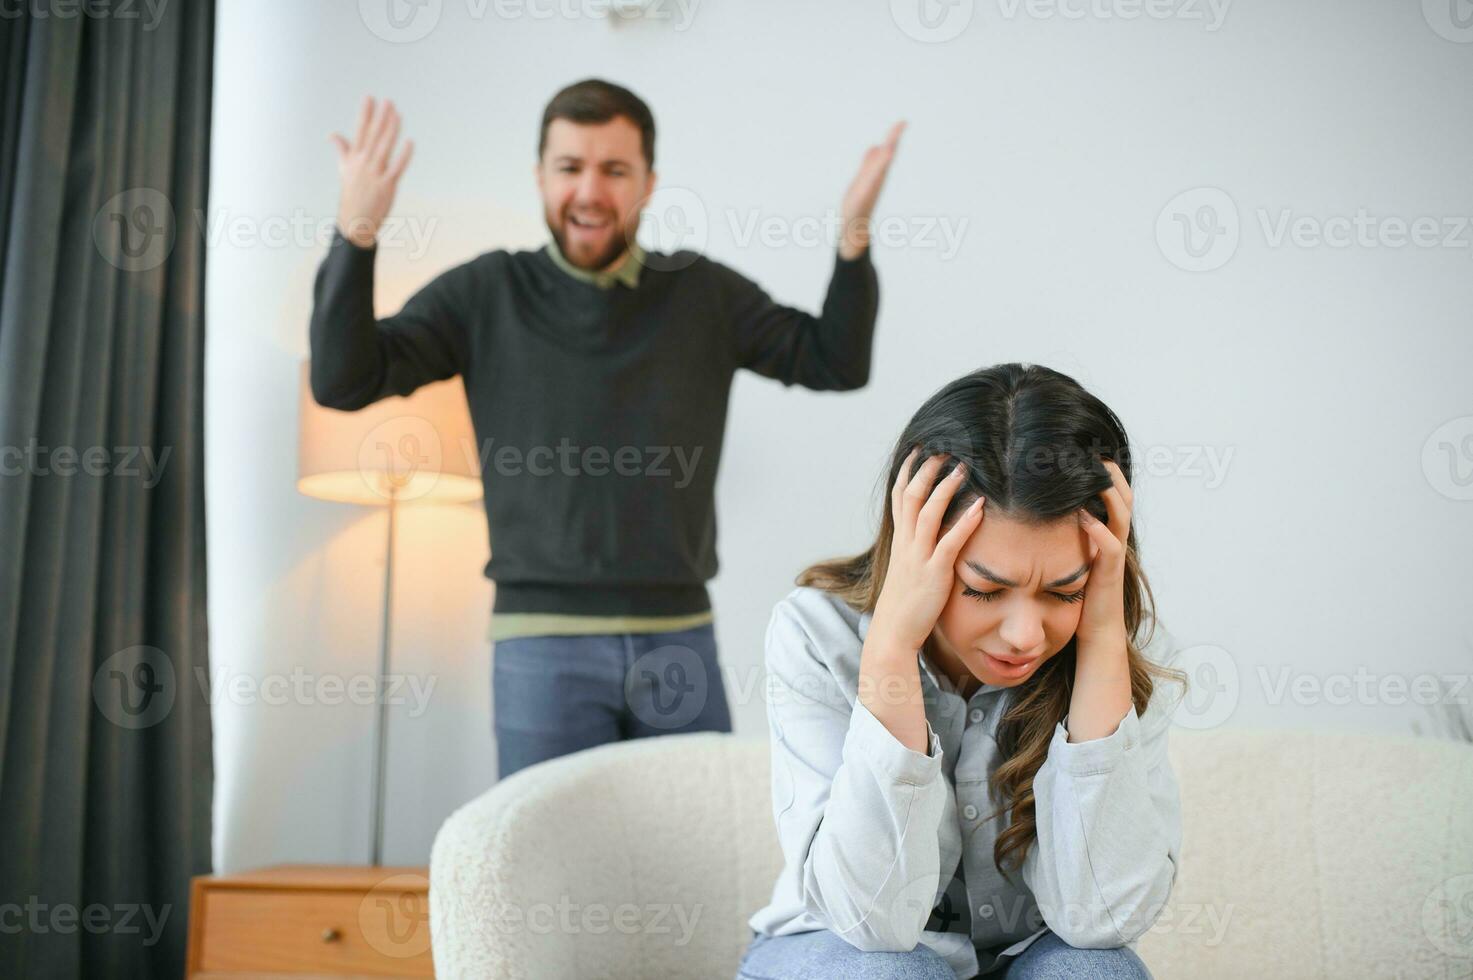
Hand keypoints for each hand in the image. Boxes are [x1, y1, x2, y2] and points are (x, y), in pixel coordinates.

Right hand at [329, 96, 413, 248]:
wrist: (354, 221)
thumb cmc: (351, 194)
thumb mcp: (344, 170)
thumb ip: (342, 150)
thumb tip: (332, 135)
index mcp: (354, 158)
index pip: (360, 131)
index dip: (365, 114)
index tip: (369, 97)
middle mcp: (363, 164)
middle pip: (373, 136)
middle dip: (380, 117)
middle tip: (388, 100)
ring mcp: (375, 174)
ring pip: (384, 147)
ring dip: (391, 130)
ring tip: (398, 114)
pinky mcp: (386, 185)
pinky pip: (397, 167)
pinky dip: (403, 155)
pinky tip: (410, 142)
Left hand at [838, 121, 904, 259]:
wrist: (852, 228)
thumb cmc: (858, 204)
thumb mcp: (863, 178)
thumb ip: (869, 162)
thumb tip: (875, 146)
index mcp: (877, 174)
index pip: (887, 151)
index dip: (894, 136)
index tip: (903, 121)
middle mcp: (876, 180)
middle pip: (886, 158)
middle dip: (893, 141)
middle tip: (902, 124)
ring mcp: (869, 189)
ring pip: (879, 170)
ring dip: (885, 157)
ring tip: (890, 143)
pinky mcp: (860, 199)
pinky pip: (867, 187)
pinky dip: (872, 177)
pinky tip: (873, 175)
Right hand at [871, 447, 985, 650]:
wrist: (893, 634)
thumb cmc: (904, 605)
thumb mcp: (907, 571)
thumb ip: (916, 551)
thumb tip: (931, 537)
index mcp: (899, 542)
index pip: (899, 497)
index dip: (908, 472)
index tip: (919, 451)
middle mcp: (905, 544)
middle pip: (911, 496)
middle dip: (926, 470)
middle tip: (943, 449)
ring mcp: (918, 558)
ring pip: (927, 512)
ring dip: (945, 488)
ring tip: (962, 468)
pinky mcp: (933, 574)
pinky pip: (949, 542)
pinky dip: (964, 522)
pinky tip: (979, 506)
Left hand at [1074, 459, 1132, 662]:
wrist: (1095, 630)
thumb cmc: (1079, 592)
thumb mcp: (1071, 554)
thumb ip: (1064, 531)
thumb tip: (1040, 507)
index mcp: (1105, 531)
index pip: (1109, 493)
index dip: (1101, 471)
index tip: (1082, 450)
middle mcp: (1113, 538)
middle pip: (1122, 495)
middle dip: (1110, 471)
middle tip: (1093, 450)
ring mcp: (1114, 554)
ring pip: (1122, 513)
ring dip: (1108, 491)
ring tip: (1095, 471)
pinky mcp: (1109, 573)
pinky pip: (1111, 546)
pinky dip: (1099, 530)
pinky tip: (1084, 517)